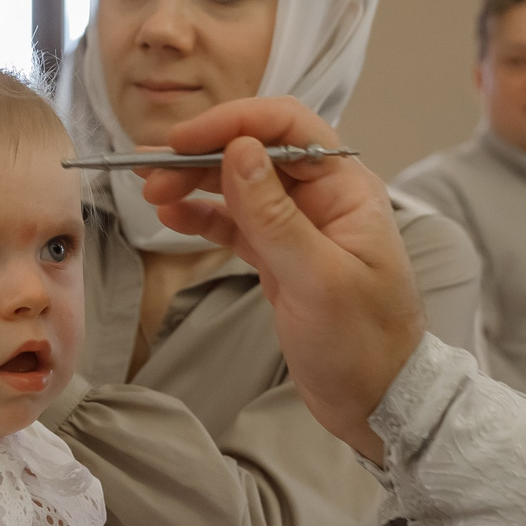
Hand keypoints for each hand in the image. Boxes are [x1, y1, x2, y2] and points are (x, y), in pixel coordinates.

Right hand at [136, 100, 422, 459]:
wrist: (377, 402)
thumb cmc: (363, 343)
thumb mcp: (318, 279)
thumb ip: (276, 215)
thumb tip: (239, 150)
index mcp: (347, 189)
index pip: (287, 126)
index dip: (232, 124)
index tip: (181, 140)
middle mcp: (324, 198)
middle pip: (255, 153)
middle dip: (201, 155)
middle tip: (148, 171)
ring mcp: (299, 227)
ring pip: (239, 187)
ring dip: (194, 184)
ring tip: (148, 189)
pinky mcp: (280, 257)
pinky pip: (236, 223)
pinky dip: (203, 217)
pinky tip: (170, 216)